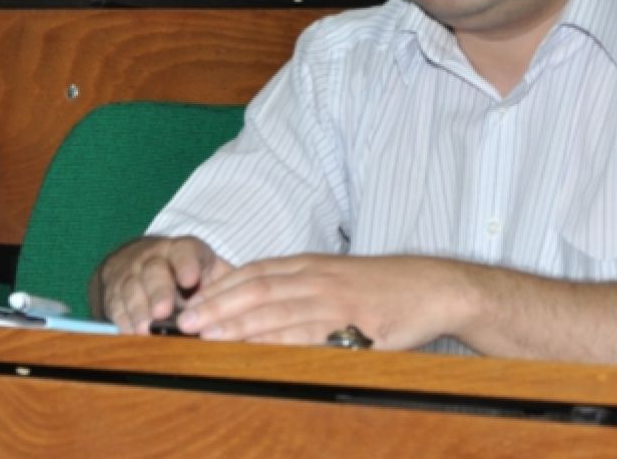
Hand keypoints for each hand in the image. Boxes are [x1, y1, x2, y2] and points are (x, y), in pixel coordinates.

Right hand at [92, 236, 231, 334]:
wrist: (143, 263)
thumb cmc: (188, 273)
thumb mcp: (210, 272)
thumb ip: (228, 287)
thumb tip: (252, 311)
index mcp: (183, 250)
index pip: (185, 252)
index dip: (186, 265)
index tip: (191, 280)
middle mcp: (154, 257)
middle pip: (154, 271)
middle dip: (158, 292)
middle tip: (162, 312)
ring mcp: (131, 273)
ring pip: (131, 288)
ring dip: (137, 310)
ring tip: (144, 330)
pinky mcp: (114, 290)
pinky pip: (115, 303)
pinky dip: (121, 319)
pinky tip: (129, 333)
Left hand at [177, 253, 477, 347]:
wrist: (432, 286)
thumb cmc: (379, 286)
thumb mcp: (333, 275)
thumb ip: (296, 284)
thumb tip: (254, 298)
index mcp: (308, 265)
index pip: (253, 272)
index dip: (219, 287)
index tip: (190, 300)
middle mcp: (315, 278)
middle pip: (256, 290)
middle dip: (216, 306)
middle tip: (184, 321)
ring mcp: (333, 301)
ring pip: (276, 313)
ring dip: (238, 326)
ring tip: (207, 337)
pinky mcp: (353, 325)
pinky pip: (310, 336)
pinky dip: (280, 343)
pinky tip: (257, 352)